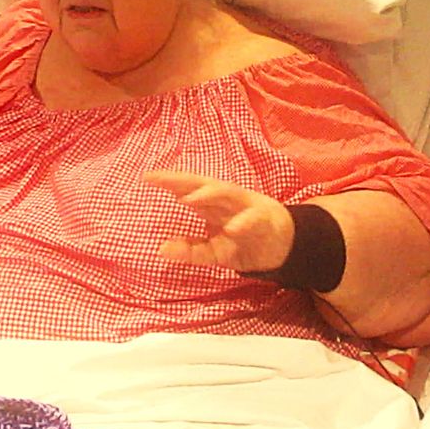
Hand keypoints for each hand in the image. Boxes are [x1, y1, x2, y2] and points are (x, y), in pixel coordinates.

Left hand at [143, 170, 294, 272]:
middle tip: (160, 179)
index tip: (146, 177)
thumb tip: (162, 250)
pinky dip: (243, 222)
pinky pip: (253, 219)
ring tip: (189, 198)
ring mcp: (246, 206)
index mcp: (213, 203)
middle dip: (182, 180)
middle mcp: (227, 199)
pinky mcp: (264, 220)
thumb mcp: (214, 251)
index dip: (169, 182)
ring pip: (228, 194)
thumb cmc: (244, 241)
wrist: (283, 245)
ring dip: (209, 194)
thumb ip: (191, 250)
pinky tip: (232, 228)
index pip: (189, 188)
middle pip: (203, 184)